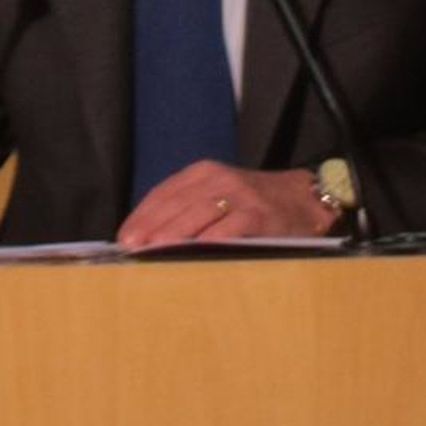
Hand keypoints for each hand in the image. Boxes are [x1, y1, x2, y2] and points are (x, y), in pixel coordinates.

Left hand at [117, 161, 331, 250]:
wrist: (302, 200)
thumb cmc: (251, 204)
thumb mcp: (217, 194)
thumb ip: (187, 209)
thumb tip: (146, 238)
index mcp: (203, 173)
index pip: (163, 193)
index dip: (141, 216)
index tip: (123, 239)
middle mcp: (220, 179)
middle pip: (177, 204)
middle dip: (151, 228)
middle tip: (132, 250)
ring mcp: (241, 196)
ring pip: (200, 213)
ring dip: (174, 234)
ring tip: (154, 251)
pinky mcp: (260, 215)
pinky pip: (232, 228)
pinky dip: (212, 240)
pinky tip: (195, 252)